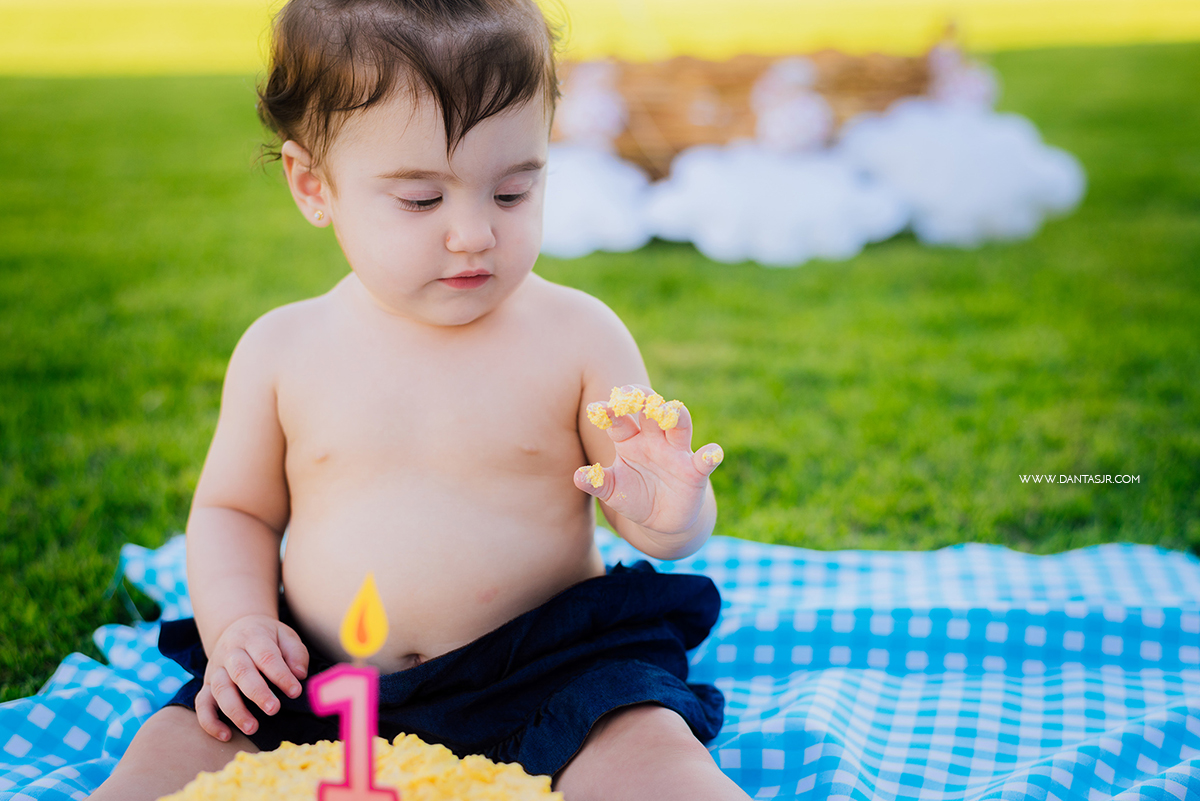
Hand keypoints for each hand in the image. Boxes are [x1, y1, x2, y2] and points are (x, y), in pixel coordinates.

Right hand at [196, 614, 308, 741]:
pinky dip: (210, 721)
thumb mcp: (285, 635)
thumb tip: (300, 675)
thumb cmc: (266, 636)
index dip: (281, 675)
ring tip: (252, 728)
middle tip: (274, 710)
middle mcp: (231, 653)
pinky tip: (225, 735)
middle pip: (241, 672)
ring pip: (220, 690)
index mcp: (253, 638)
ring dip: (235, 711)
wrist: (235, 627)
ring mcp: (216, 669)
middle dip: (257, 693)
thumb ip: (295, 653)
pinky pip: (202, 704)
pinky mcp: (207, 685)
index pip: (266, 656)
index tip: (295, 691)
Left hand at [575, 384, 723, 534]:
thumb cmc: (634, 497)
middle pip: (650, 411)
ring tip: (667, 410)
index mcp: (630, 440)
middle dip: (642, 399)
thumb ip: (596, 483)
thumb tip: (578, 476)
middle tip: (630, 394)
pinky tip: (712, 452)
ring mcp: (676, 453)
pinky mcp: (695, 472)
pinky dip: (710, 455)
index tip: (595, 408)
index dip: (609, 412)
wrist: (661, 521)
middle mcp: (654, 439)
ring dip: (674, 415)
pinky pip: (705, 460)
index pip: (619, 420)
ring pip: (679, 426)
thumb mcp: (612, 491)